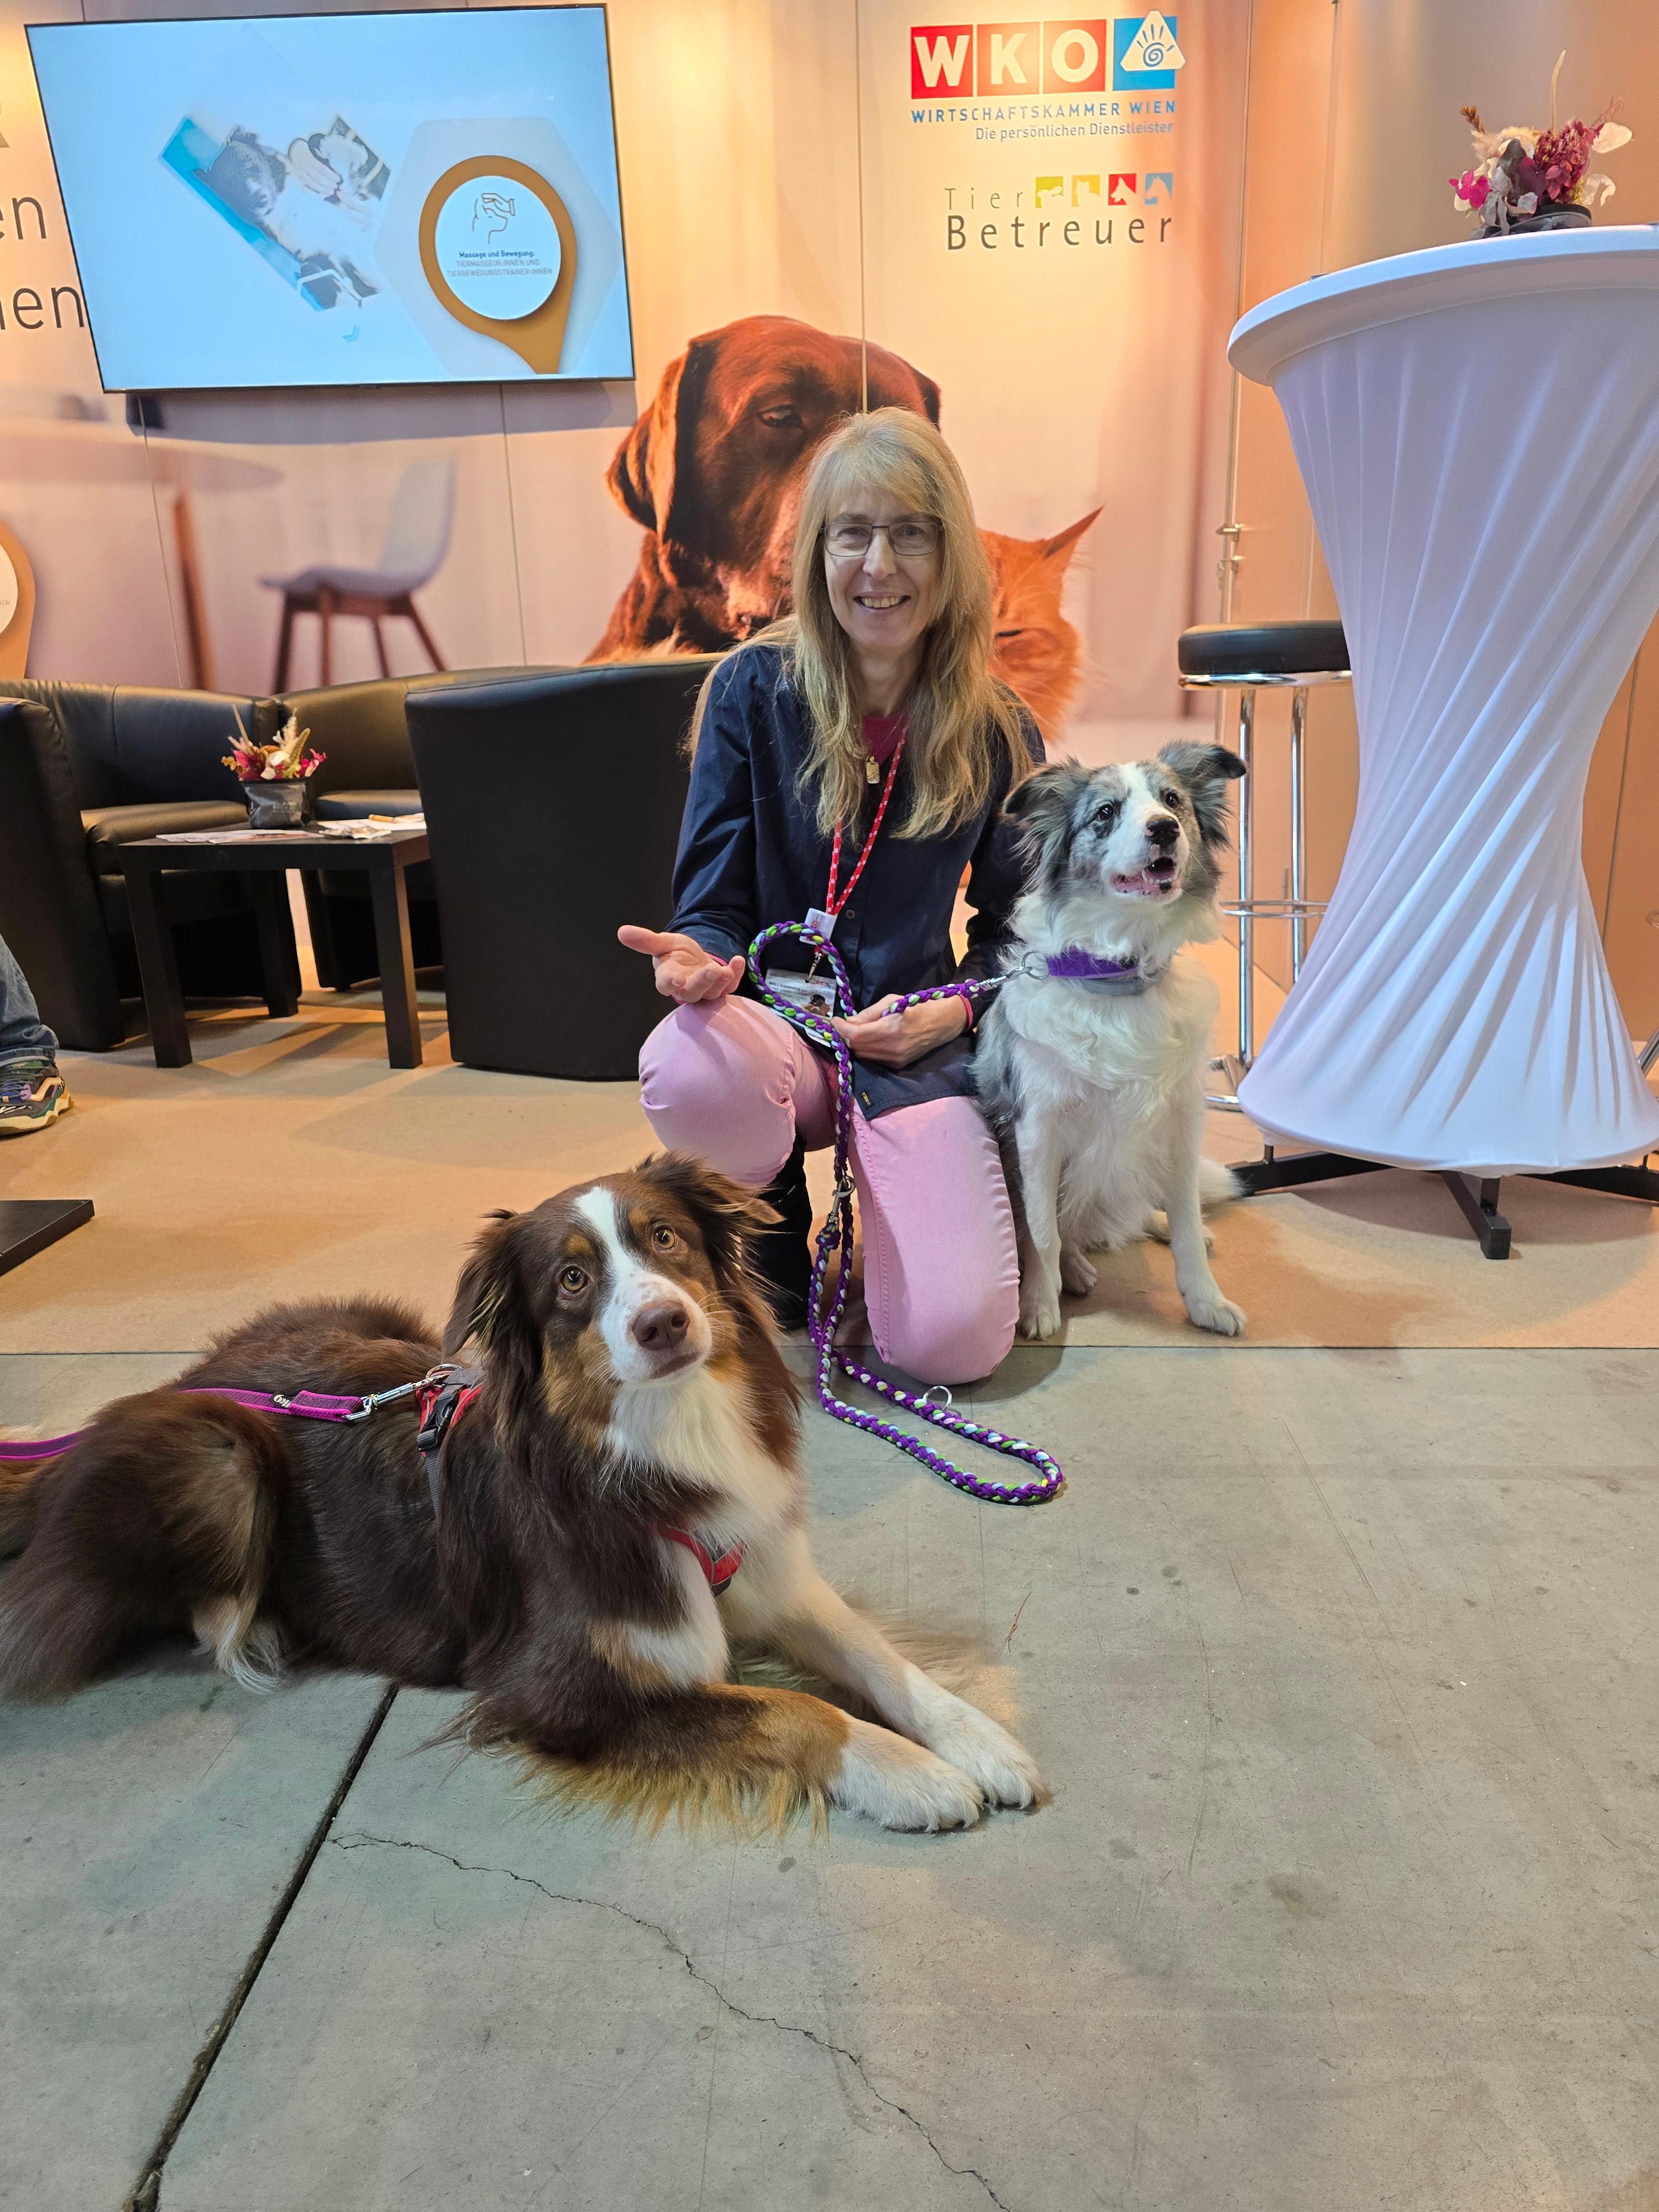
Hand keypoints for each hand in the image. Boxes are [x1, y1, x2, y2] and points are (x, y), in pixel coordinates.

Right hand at [617, 925, 743, 1004]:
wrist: (693, 959)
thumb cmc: (674, 953)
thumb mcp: (662, 943)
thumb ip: (645, 940)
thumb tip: (621, 931)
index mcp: (668, 978)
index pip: (666, 985)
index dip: (671, 983)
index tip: (676, 979)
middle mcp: (686, 988)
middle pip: (693, 993)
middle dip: (703, 983)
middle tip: (712, 971)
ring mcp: (705, 991)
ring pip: (713, 993)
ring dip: (721, 981)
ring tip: (727, 969)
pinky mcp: (721, 988)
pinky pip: (731, 986)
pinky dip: (737, 974)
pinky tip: (738, 960)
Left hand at [831, 992, 968, 1067]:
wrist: (942, 1023)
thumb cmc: (916, 1007)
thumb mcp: (892, 1001)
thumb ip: (869, 1014)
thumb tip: (849, 1022)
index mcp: (891, 1029)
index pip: (855, 1035)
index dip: (841, 1028)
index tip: (835, 1020)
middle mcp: (892, 1048)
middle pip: (856, 1047)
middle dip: (846, 1036)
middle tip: (844, 1025)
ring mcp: (896, 1059)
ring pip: (863, 1055)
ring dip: (855, 1044)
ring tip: (856, 1032)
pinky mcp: (898, 1065)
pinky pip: (874, 1059)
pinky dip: (867, 1050)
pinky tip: (870, 1040)